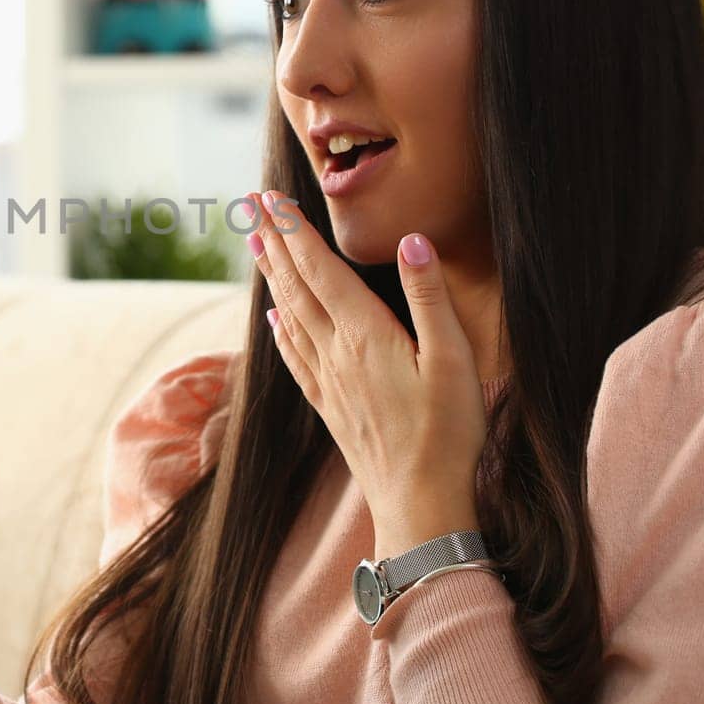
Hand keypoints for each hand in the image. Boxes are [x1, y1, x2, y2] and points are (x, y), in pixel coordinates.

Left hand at [246, 191, 484, 557]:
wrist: (420, 504)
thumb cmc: (447, 433)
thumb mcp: (453, 360)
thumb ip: (430, 298)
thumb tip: (411, 240)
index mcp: (365, 334)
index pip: (320, 269)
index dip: (294, 231)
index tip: (271, 199)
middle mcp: (336, 352)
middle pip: (296, 285)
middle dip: (273, 242)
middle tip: (250, 207)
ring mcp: (329, 381)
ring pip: (290, 315)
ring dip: (272, 276)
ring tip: (255, 245)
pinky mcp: (330, 405)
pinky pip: (295, 355)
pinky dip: (280, 328)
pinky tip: (274, 317)